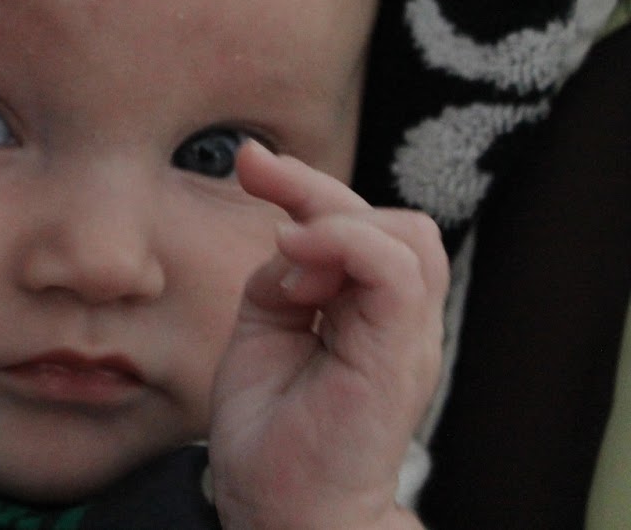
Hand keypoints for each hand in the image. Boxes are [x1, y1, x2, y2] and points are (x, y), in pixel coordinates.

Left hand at [209, 142, 446, 529]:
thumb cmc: (275, 431)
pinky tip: (294, 259)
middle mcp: (399, 322)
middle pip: (392, 219)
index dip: (308, 186)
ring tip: (284, 251)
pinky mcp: (395, 359)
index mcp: (372, 313)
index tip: (248, 162)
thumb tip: (288, 233)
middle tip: (259, 182)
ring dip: (333, 219)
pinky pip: (398, 273)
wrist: (284, 511)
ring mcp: (405, 341)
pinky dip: (346, 245)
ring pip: (408, 236)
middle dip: (320, 187)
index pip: (365, 224)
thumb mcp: (264, 330)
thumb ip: (281, 278)